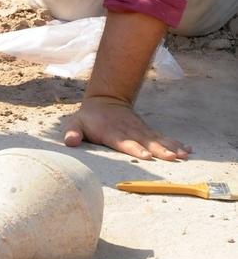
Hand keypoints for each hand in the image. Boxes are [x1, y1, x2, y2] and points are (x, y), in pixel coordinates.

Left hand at [64, 95, 190, 160]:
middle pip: (145, 142)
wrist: (105, 100)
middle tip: (172, 158)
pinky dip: (175, 143)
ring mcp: (140, 130)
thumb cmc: (88, 118)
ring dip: (171, 147)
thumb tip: (70, 141)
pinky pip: (163, 137)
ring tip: (185, 155)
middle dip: (159, 150)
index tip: (146, 156)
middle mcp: (129, 131)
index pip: (124, 142)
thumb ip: (73, 132)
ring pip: (157, 139)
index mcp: (112, 132)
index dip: (135, 148)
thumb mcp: (75, 123)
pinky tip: (188, 149)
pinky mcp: (147, 131)